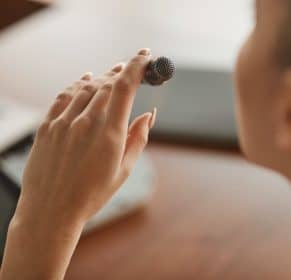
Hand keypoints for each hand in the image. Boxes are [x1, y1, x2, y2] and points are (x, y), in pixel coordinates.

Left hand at [19, 49, 155, 223]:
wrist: (51, 211)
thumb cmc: (91, 195)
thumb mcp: (123, 170)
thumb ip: (138, 138)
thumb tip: (149, 115)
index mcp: (109, 133)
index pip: (125, 87)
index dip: (137, 66)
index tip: (145, 55)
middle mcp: (85, 122)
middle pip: (107, 83)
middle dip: (122, 71)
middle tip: (131, 67)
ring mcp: (63, 123)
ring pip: (86, 87)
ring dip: (102, 77)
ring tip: (112, 73)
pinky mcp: (47, 127)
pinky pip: (64, 96)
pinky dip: (77, 85)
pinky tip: (85, 80)